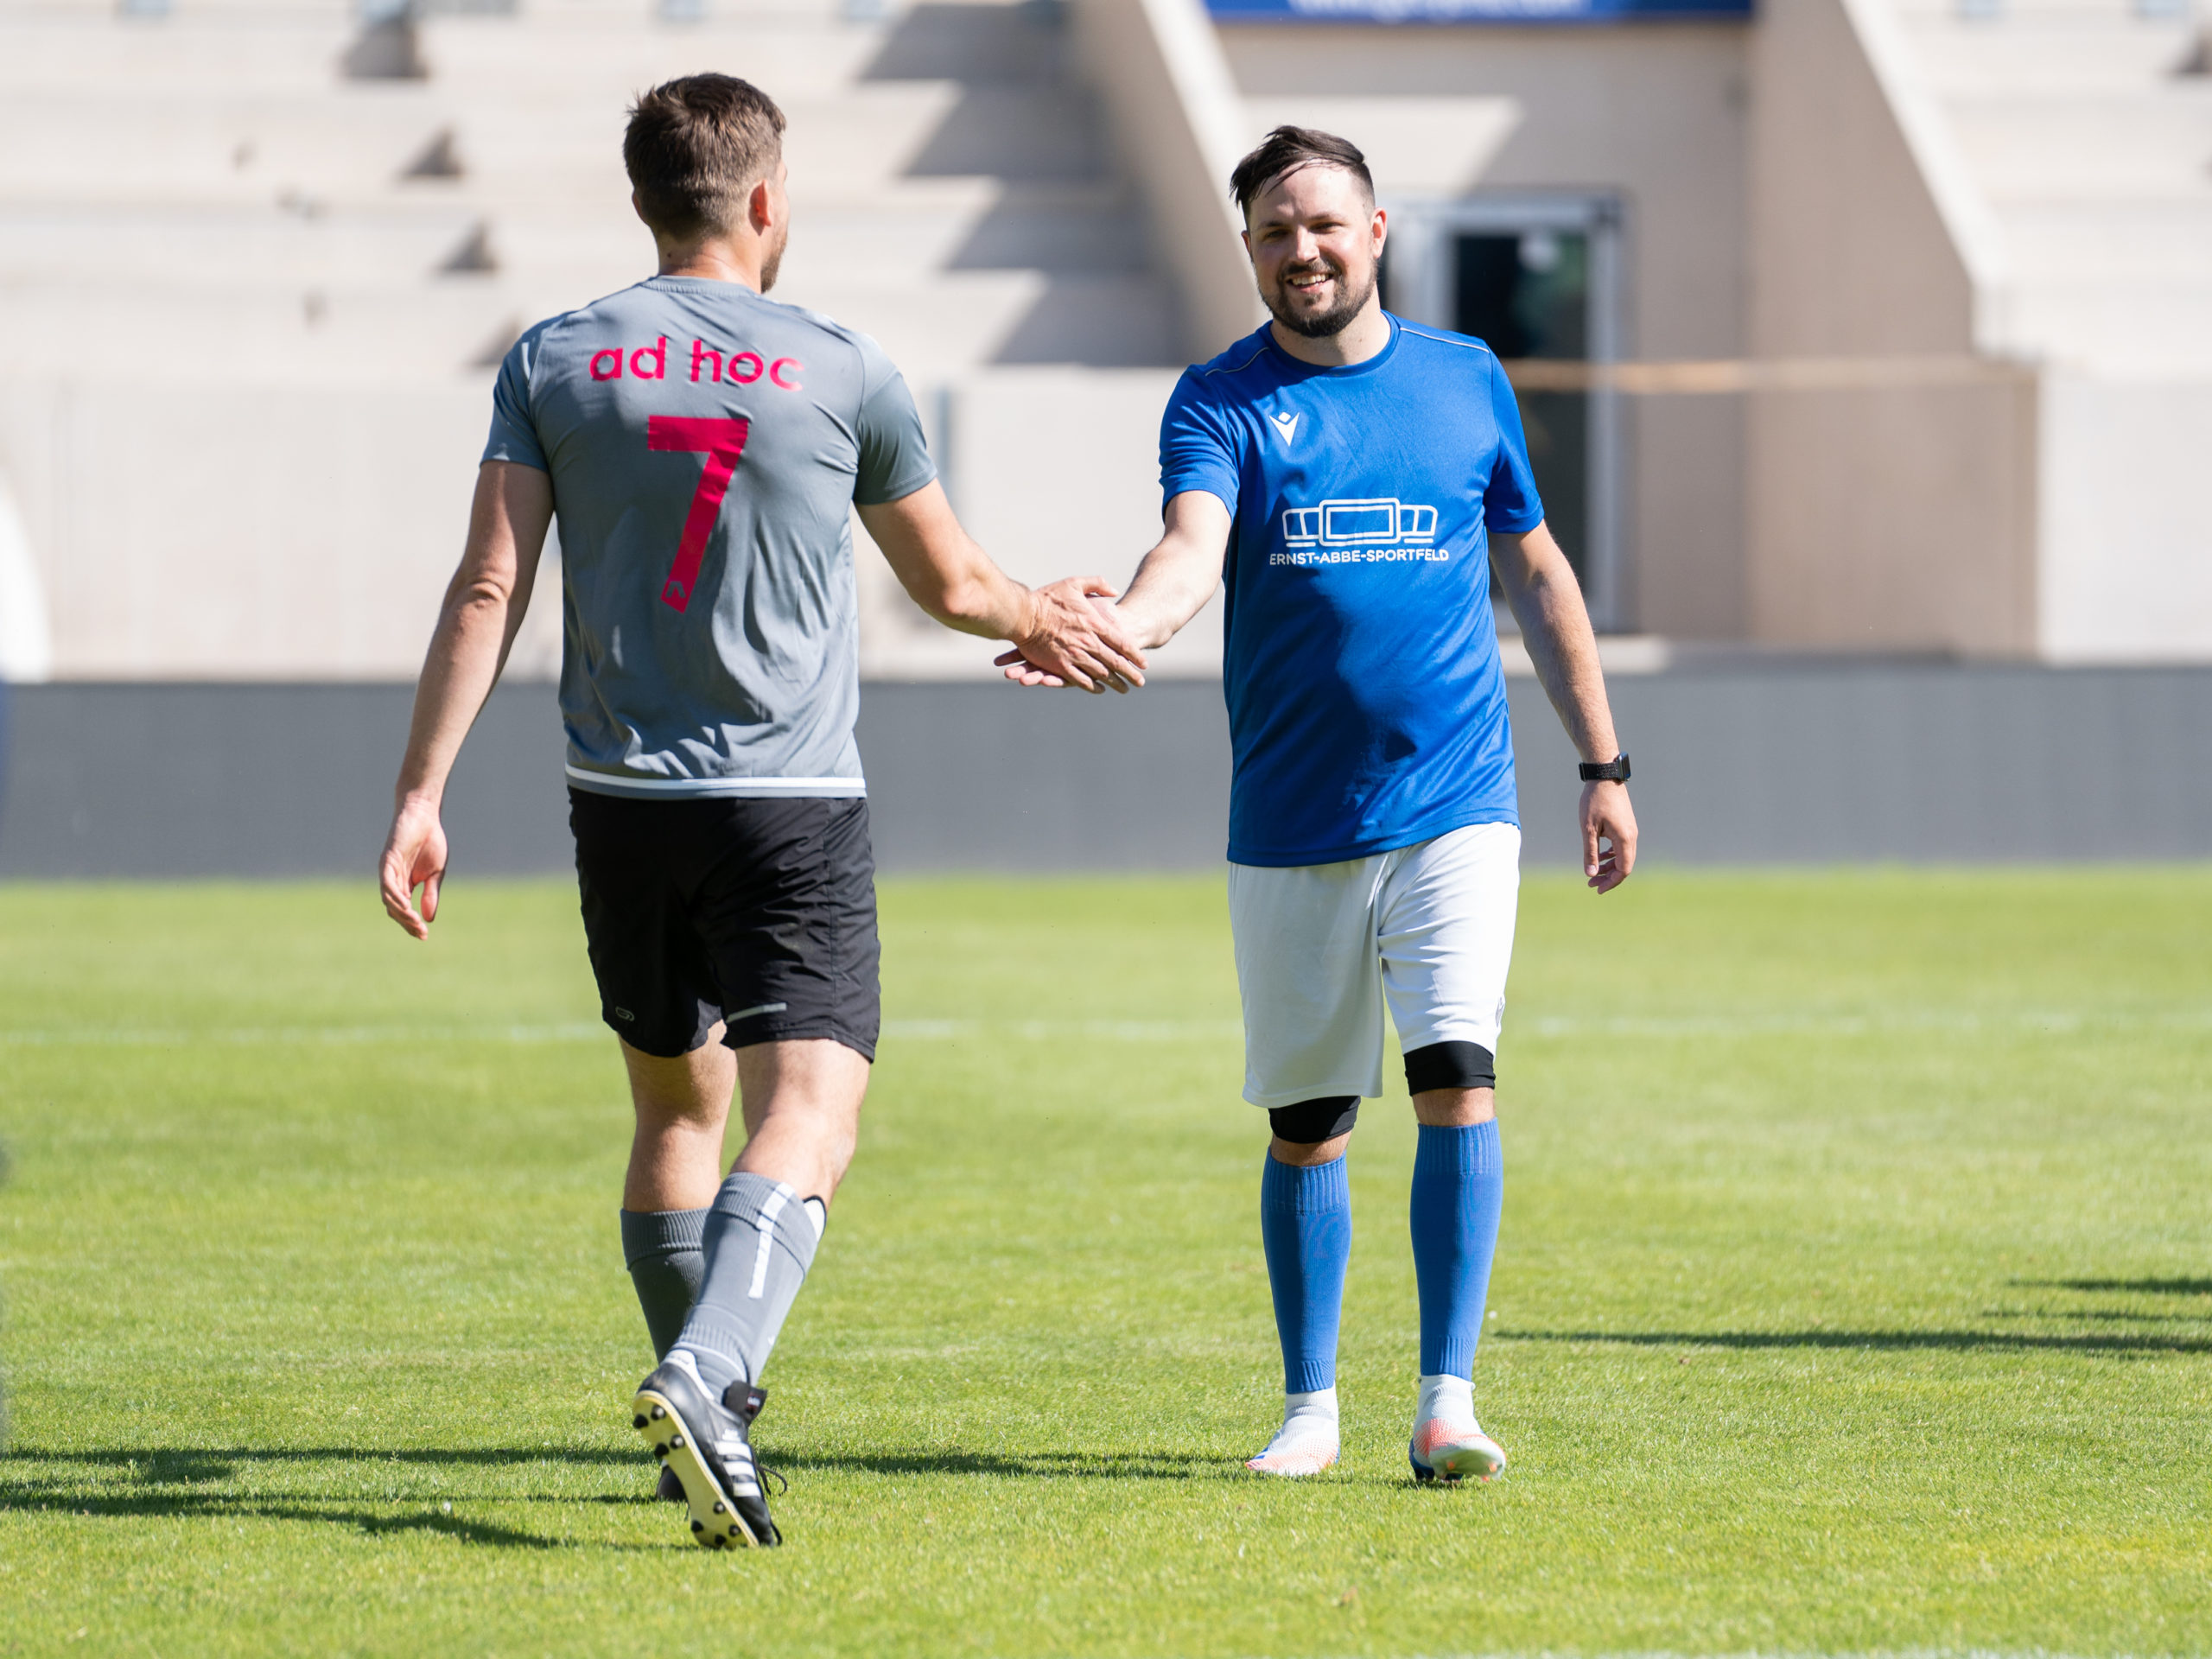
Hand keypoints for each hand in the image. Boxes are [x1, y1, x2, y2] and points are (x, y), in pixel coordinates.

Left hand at [380, 792, 449, 938]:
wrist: (424, 816)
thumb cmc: (430, 841)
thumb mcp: (436, 873)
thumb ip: (431, 894)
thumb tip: (429, 918)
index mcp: (404, 884)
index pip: (403, 910)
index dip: (412, 924)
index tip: (425, 936)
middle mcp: (393, 880)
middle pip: (394, 909)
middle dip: (407, 922)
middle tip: (421, 932)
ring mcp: (389, 871)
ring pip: (389, 899)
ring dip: (401, 913)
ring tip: (415, 922)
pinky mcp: (387, 860)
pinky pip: (387, 883)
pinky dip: (395, 896)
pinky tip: (406, 905)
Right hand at [994, 579, 1146, 692]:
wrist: (1024, 614)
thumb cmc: (1048, 598)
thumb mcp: (1075, 583)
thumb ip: (1097, 584)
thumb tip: (1114, 590)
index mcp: (1094, 624)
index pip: (1121, 643)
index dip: (1135, 655)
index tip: (1144, 663)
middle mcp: (1088, 642)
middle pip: (1116, 662)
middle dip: (1130, 674)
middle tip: (1140, 682)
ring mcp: (1075, 655)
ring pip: (1101, 674)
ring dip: (1115, 683)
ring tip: (1124, 689)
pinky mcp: (1060, 666)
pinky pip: (1081, 680)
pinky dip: (1093, 687)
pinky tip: (1100, 689)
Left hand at [1581, 779, 1636, 893]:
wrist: (1604, 777)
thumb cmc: (1594, 801)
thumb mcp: (1588, 829)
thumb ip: (1590, 853)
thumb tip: (1590, 874)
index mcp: (1625, 839)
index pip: (1623, 869)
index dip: (1611, 882)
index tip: (1596, 888)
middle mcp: (1632, 836)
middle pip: (1624, 865)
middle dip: (1608, 877)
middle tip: (1590, 883)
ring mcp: (1630, 830)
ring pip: (1623, 856)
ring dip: (1609, 866)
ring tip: (1593, 873)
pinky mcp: (1626, 825)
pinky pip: (1622, 846)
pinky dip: (1612, 855)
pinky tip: (1600, 856)